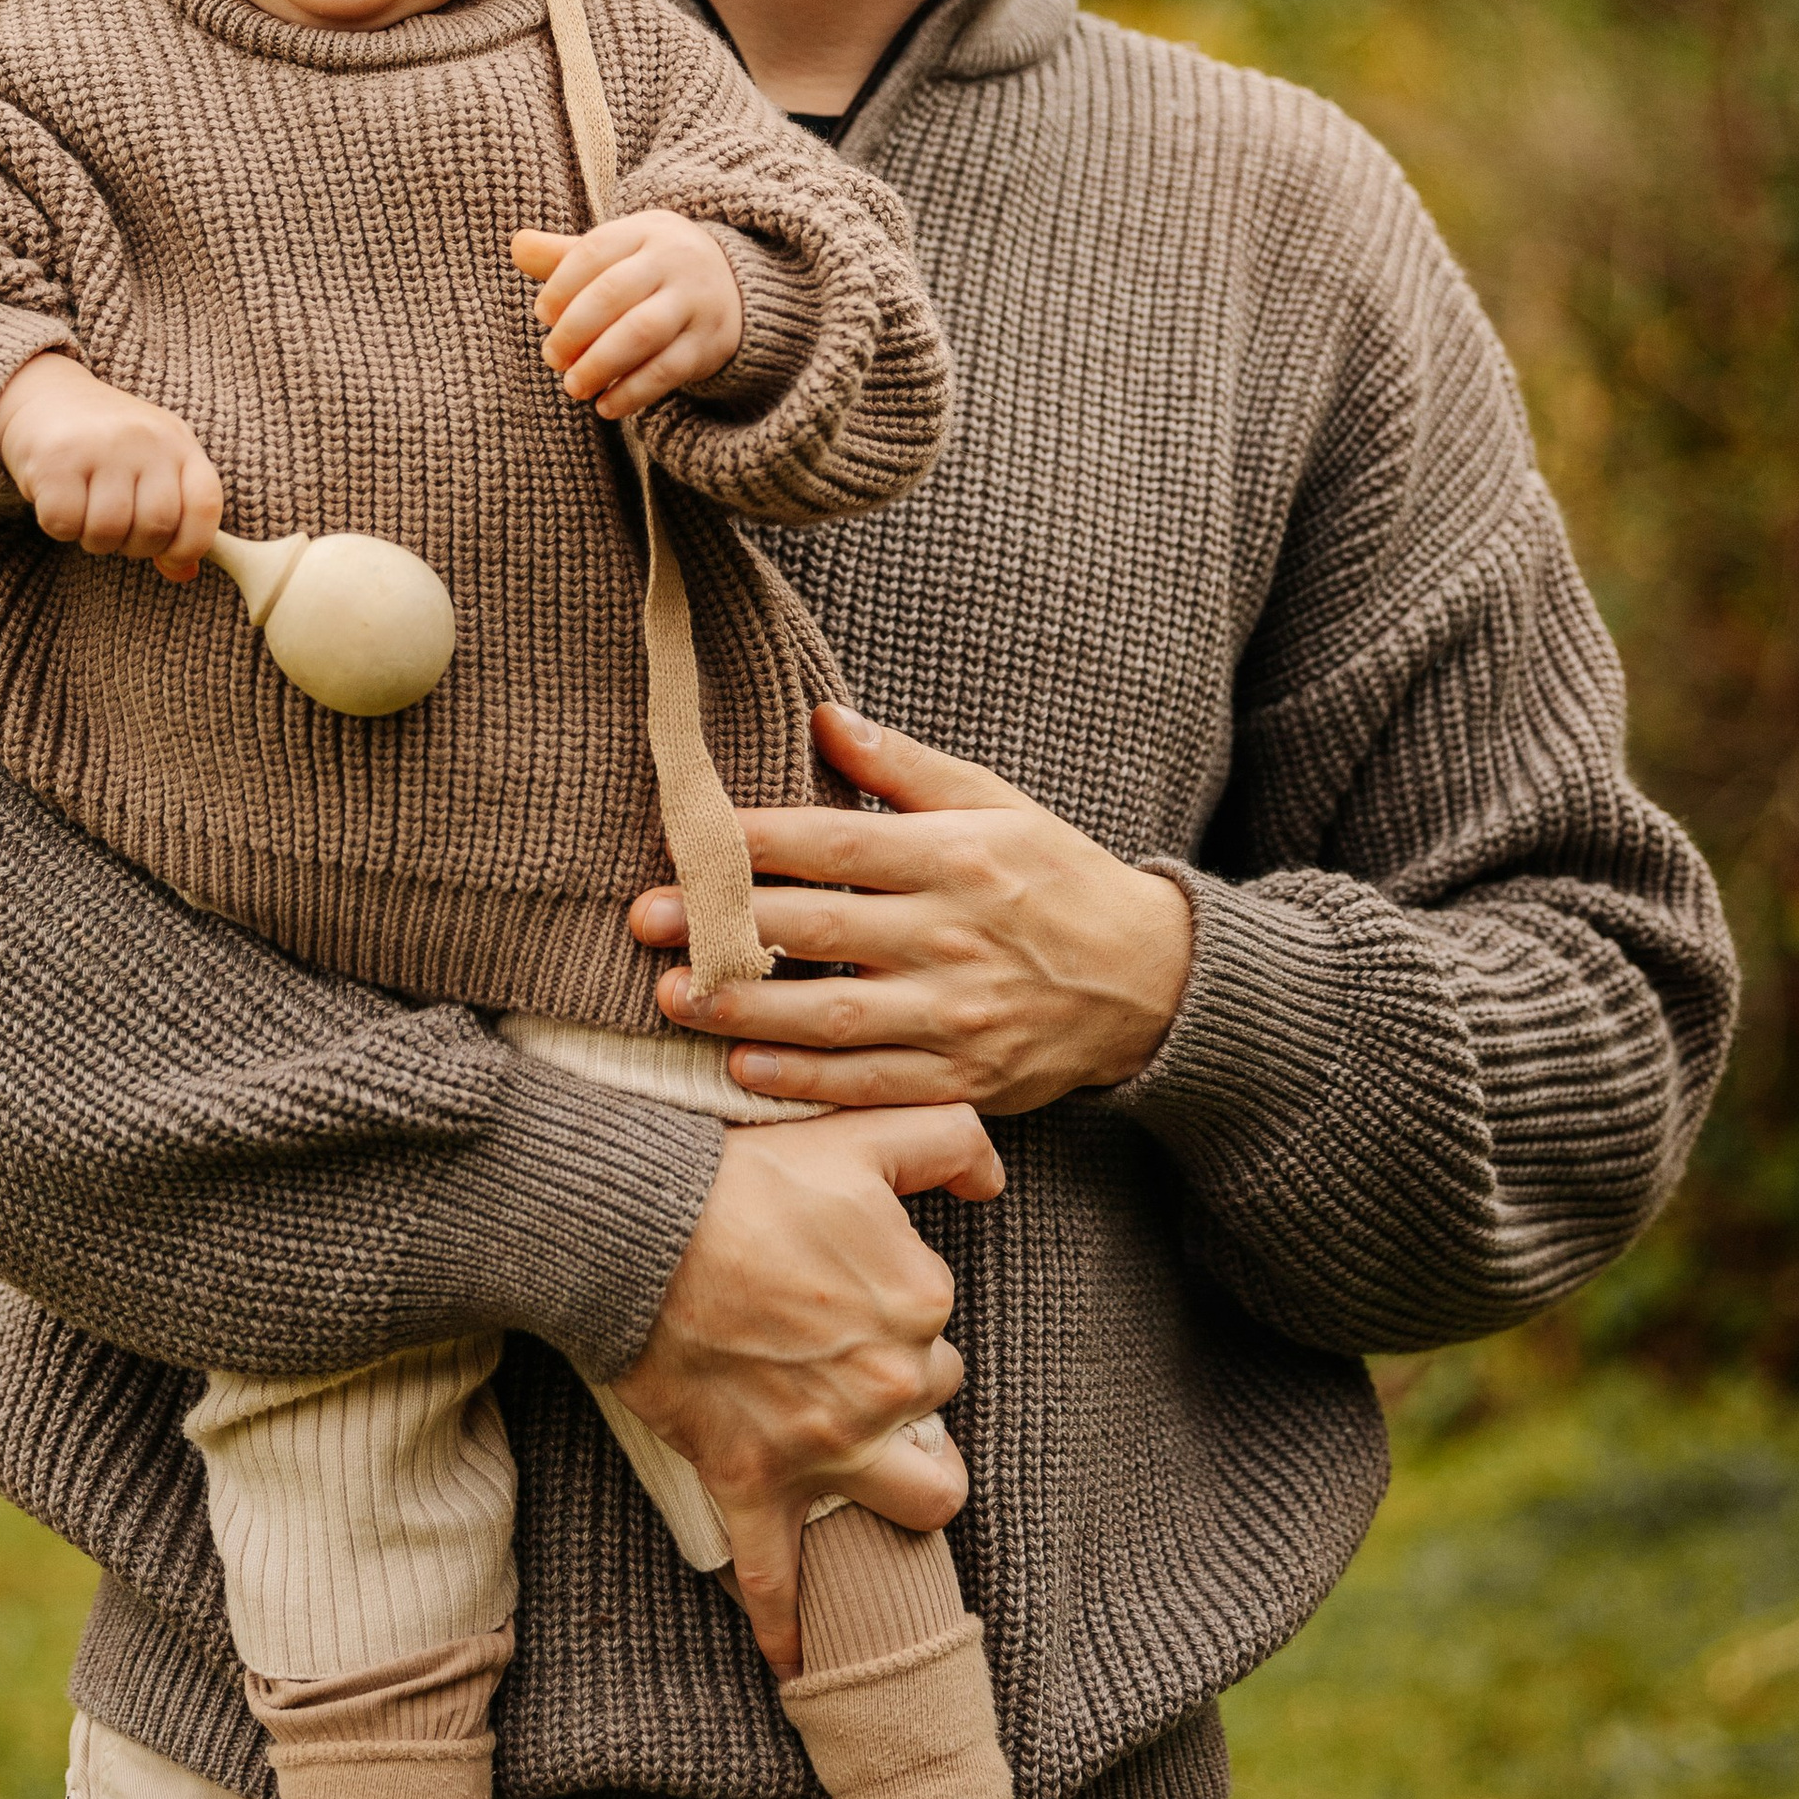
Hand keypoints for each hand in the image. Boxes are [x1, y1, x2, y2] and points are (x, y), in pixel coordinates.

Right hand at [0, 352, 224, 577]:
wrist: (46, 393)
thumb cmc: (108, 443)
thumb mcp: (152, 467)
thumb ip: (175, 519)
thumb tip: (184, 573)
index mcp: (180, 442)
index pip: (204, 505)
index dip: (191, 544)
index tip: (168, 553)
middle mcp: (146, 439)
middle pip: (156, 527)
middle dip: (134, 546)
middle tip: (116, 527)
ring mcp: (102, 445)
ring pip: (108, 532)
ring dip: (94, 539)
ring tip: (86, 511)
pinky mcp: (56, 458)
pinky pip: (64, 524)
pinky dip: (59, 527)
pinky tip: (59, 500)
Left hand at [511, 210, 743, 417]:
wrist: (735, 284)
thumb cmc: (654, 269)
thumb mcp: (618, 252)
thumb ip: (565, 256)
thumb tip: (517, 245)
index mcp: (644, 231)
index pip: (594, 252)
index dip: (561, 286)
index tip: (542, 315)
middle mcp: (673, 261)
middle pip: (613, 293)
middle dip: (574, 330)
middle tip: (552, 358)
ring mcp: (695, 302)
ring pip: (641, 331)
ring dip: (599, 363)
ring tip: (574, 387)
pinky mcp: (709, 343)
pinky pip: (667, 370)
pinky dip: (633, 391)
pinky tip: (606, 407)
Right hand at [610, 1105, 1005, 1673]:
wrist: (632, 1231)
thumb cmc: (739, 1179)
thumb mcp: (859, 1137)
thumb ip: (948, 1140)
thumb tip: (993, 1180)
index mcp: (920, 1304)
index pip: (941, 1325)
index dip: (897, 1302)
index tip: (840, 1278)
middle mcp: (887, 1385)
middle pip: (929, 1403)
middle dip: (894, 1382)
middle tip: (828, 1346)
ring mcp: (823, 1445)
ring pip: (914, 1497)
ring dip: (901, 1486)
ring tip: (870, 1469)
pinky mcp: (754, 1482)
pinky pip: (779, 1578)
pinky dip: (788, 1626)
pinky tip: (797, 1665)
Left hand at [632, 706, 1194, 1115]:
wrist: (1151, 982)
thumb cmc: (1057, 879)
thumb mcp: (996, 803)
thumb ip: (904, 767)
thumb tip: (823, 715)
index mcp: (956, 857)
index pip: (838, 844)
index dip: (757, 841)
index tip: (686, 837)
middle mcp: (952, 935)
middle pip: (820, 929)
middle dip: (724, 924)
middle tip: (647, 918)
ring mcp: (957, 1014)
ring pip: (833, 1016)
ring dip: (746, 1011)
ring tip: (673, 997)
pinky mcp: (964, 1078)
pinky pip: (870, 1082)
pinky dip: (803, 1079)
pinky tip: (740, 1068)